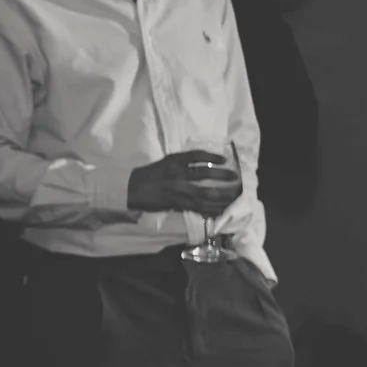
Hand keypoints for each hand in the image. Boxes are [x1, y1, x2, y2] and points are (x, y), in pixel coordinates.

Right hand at [126, 149, 241, 215]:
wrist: (131, 188)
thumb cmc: (151, 174)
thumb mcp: (165, 163)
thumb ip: (183, 163)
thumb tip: (204, 165)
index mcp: (173, 161)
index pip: (195, 156)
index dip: (211, 157)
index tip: (225, 160)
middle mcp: (176, 173)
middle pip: (203, 174)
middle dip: (222, 176)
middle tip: (235, 178)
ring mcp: (176, 189)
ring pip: (204, 193)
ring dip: (221, 195)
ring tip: (233, 196)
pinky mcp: (175, 202)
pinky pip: (196, 207)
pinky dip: (209, 209)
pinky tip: (220, 210)